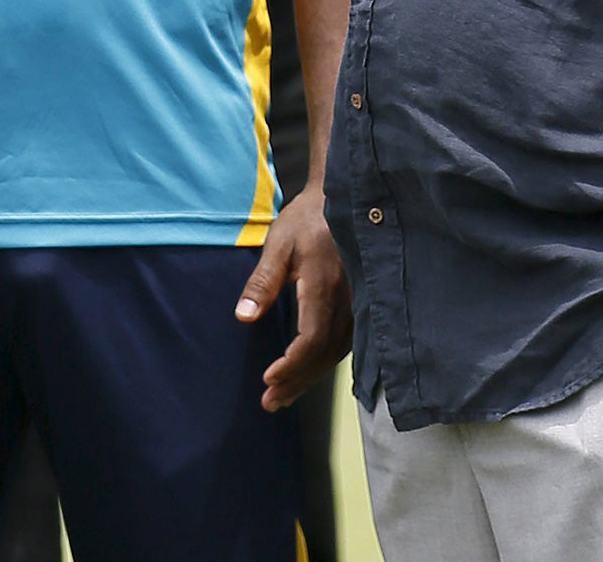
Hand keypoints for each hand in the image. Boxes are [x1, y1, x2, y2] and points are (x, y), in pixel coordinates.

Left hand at [236, 185, 350, 410]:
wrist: (339, 199)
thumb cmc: (305, 220)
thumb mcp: (277, 245)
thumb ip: (261, 282)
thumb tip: (243, 318)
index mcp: (325, 288)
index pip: (311, 340)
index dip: (292, 365)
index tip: (268, 380)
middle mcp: (347, 301)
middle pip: (324, 355)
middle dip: (297, 381)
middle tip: (270, 402)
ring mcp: (357, 304)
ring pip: (337, 353)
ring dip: (310, 377)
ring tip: (283, 395)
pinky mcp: (359, 304)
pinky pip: (344, 343)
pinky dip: (324, 362)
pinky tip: (308, 372)